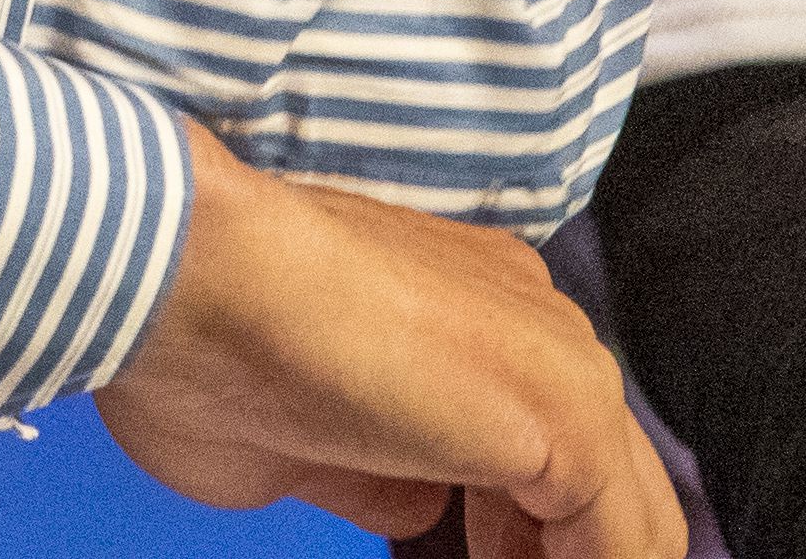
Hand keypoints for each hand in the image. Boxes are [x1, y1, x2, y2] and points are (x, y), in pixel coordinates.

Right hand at [98, 127, 679, 558]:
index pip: (544, 447)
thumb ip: (380, 476)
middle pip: (606, 482)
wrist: (175, 274)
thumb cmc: (195, 347)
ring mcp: (556, 356)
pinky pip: (624, 545)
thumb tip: (421, 507)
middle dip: (551, 553)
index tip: (461, 557)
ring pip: (630, 516)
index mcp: (467, 302)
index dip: (517, 535)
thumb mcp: (298, 443)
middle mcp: (528, 312)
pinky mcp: (567, 411)